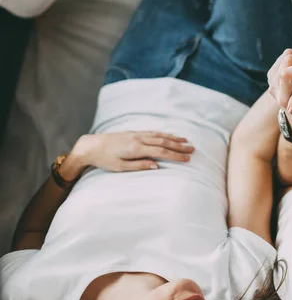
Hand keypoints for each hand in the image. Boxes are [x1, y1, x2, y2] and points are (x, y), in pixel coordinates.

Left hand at [70, 132, 194, 175]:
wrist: (90, 146)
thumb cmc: (104, 159)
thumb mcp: (120, 167)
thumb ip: (139, 165)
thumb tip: (157, 165)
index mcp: (136, 149)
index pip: (161, 152)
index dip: (176, 155)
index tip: (187, 159)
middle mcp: (139, 139)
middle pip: (164, 142)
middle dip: (179, 146)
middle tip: (193, 149)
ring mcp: (137, 134)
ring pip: (160, 135)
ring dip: (174, 138)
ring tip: (186, 141)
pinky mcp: (134, 133)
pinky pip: (153, 132)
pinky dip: (164, 134)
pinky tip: (170, 136)